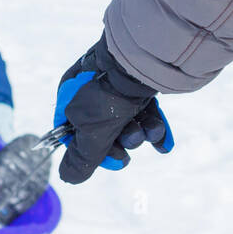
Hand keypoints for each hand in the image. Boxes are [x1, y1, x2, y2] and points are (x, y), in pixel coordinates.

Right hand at [52, 35, 173, 184]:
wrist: (146, 56)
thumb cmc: (110, 95)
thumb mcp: (91, 133)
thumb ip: (82, 158)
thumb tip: (68, 178)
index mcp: (71, 95)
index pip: (74, 131)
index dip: (92, 151)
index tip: (111, 160)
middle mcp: (92, 88)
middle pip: (103, 128)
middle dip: (122, 140)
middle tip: (133, 139)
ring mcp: (117, 84)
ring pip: (127, 120)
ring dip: (140, 133)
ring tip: (151, 133)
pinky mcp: (140, 81)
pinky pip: (145, 110)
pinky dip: (154, 127)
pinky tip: (164, 142)